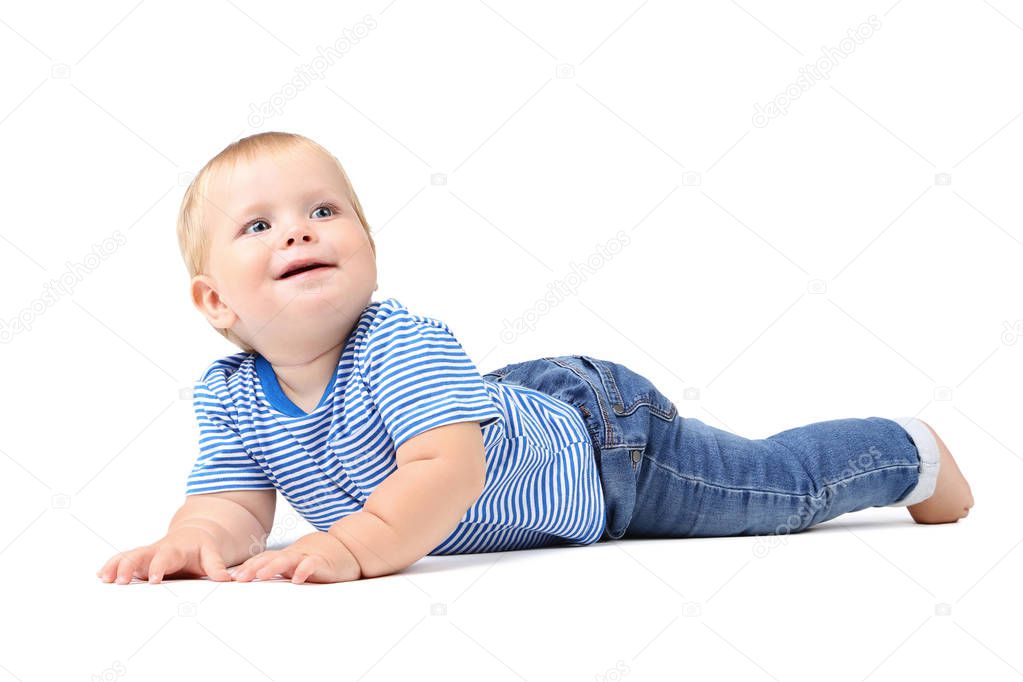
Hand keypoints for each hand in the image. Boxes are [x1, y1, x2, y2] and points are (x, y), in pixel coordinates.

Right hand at [96, 526, 232, 584]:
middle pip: (140, 555)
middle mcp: (157, 550)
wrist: (194, 535)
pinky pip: (122, 560)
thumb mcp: (212, 554)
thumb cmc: (202, 548)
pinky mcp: (139, 560)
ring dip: (115, 566)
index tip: (153, 580)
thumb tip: (226, 579)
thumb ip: (216, 566)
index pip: (165, 558)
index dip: (159, 568)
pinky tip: (101, 575)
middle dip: (128, 566)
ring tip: (103, 578)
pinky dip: (112, 566)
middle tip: (119, 581)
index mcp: (175, 549)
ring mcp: (146, 554)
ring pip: (127, 556)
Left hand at [232, 531, 361, 583]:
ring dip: (273, 567)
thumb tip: (253, 584)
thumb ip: (278, 571)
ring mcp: (306, 557)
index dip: (248, 567)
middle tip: (238, 578)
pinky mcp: (322, 562)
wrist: (345, 547)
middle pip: (270, 559)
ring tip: (261, 575)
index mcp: (284, 557)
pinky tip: (297, 578)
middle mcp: (292, 556)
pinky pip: (311, 565)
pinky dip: (304, 570)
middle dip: (253, 568)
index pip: (262, 559)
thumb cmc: (316, 560)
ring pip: (287, 560)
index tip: (232, 577)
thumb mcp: (294, 565)